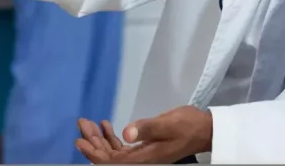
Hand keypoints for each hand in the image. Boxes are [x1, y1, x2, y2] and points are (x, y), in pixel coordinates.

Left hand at [75, 106, 211, 163]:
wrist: (204, 130)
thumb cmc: (187, 125)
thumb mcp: (167, 123)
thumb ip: (147, 128)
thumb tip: (126, 132)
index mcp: (144, 158)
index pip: (112, 161)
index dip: (94, 153)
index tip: (80, 140)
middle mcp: (140, 160)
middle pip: (109, 157)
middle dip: (93, 142)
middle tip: (83, 124)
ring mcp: (142, 155)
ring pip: (114, 152)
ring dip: (100, 139)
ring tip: (89, 123)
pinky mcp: (145, 148)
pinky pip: (122, 148)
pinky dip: (111, 138)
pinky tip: (106, 126)